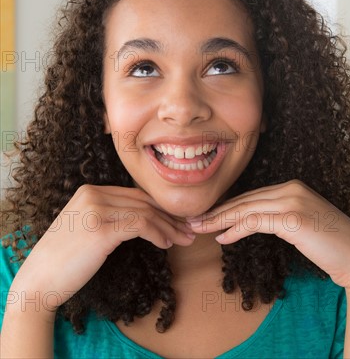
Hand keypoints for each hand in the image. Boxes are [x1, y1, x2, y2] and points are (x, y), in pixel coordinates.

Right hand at [9, 184, 194, 312]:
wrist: (39, 280)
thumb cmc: (64, 259)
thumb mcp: (86, 227)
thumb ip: (109, 216)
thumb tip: (144, 221)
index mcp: (89, 190)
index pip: (135, 194)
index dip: (159, 207)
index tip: (177, 220)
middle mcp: (93, 194)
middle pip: (143, 201)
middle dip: (170, 216)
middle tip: (189, 229)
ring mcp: (97, 209)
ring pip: (146, 212)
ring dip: (169, 227)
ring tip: (184, 239)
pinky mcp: (101, 229)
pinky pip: (141, 225)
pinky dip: (158, 234)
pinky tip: (166, 244)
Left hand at [187, 179, 349, 290]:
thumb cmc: (330, 244)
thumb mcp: (300, 224)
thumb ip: (277, 217)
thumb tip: (248, 223)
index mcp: (291, 187)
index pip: (251, 196)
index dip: (227, 206)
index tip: (207, 215)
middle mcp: (290, 189)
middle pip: (244, 200)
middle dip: (217, 211)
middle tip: (193, 220)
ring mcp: (292, 202)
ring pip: (245, 209)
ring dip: (219, 220)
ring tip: (199, 228)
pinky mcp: (292, 219)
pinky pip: (255, 223)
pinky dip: (235, 229)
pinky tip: (222, 238)